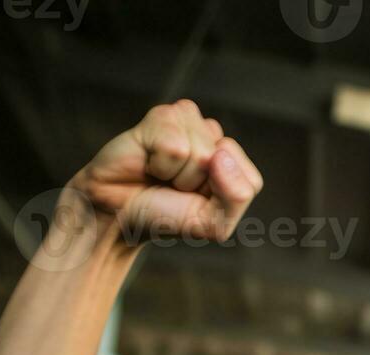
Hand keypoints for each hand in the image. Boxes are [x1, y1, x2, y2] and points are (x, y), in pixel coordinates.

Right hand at [67, 100, 262, 243]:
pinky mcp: (160, 117)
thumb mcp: (213, 223)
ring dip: (179, 175)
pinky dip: (161, 163)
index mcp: (231, 163)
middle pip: (227, 160)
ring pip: (202, 151)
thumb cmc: (166, 216)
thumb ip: (236, 196)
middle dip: (200, 186)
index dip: (221, 198)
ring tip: (161, 176)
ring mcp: (186, 123)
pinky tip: (149, 163)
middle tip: (175, 188)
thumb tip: (221, 154)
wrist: (120, 216)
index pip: (250, 180)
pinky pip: (175, 144)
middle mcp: (212, 138)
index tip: (198, 202)